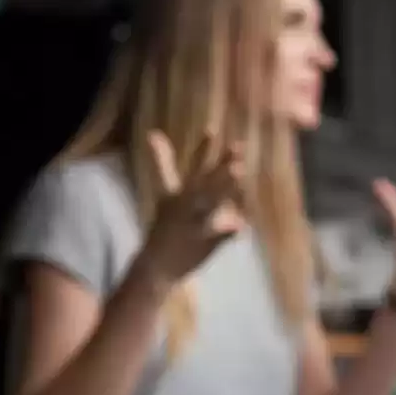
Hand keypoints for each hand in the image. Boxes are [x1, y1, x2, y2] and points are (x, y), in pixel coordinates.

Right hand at [135, 130, 246, 285]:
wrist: (157, 265)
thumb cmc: (166, 224)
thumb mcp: (165, 192)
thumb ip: (163, 164)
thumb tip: (153, 132)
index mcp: (179, 192)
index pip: (192, 166)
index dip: (202, 148)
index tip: (212, 129)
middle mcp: (186, 205)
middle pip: (206, 182)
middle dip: (220, 166)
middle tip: (238, 148)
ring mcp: (195, 224)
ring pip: (212, 203)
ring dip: (225, 187)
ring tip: (241, 171)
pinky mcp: (204, 244)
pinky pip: (221, 236)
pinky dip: (230, 230)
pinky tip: (242, 225)